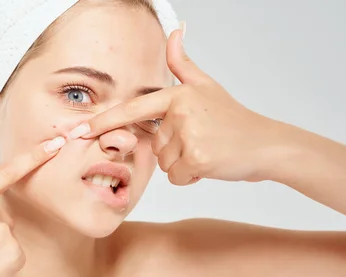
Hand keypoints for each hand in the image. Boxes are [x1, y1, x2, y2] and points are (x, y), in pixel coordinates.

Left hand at [83, 28, 289, 184]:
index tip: (79, 132)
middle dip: (174, 151)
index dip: (104, 122)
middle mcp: (180, 113)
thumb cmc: (234, 119)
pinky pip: (176, 177)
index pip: (133, 110)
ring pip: (164, 164)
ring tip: (208, 152)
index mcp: (177, 96)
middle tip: (202, 142)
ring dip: (183, 165)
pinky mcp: (197, 158)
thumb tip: (175, 30)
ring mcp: (188, 135)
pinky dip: (191, 177)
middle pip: (155, 146)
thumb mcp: (206, 86)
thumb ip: (184, 63)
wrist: (266, 144)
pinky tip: (210, 165)